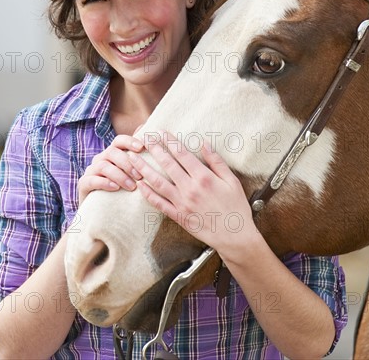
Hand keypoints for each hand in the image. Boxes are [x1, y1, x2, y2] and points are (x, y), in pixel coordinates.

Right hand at [78, 135, 143, 204]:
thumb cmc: (121, 187)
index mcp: (112, 153)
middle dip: (127, 163)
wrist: (100, 209)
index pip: (119, 140)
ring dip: (119, 175)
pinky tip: (115, 188)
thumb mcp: (130, 172)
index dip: (130, 141)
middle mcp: (100, 158)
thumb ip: (138, 157)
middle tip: (140, 176)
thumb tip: (148, 136)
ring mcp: (91, 170)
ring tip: (132, 187)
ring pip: (103, 166)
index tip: (141, 148)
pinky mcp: (83, 184)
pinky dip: (105, 183)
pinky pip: (92, 180)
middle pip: (112, 152)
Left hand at [129, 132, 258, 253]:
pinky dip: (147, 194)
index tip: (161, 132)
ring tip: (133, 159)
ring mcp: (182, 203)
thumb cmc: (236, 207)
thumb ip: (216, 161)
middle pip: (167, 164)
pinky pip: (159, 203)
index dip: (170, 141)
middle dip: (154, 149)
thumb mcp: (232, 180)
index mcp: (204, 177)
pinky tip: (140, 185)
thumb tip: (204, 143)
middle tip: (144, 138)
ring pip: (158, 183)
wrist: (234, 236)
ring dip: (144, 169)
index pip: (182, 154)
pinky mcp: (178, 216)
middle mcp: (190, 188)